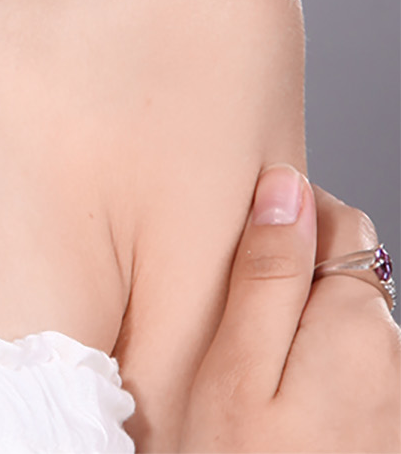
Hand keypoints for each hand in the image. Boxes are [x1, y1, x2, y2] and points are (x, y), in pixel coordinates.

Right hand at [181, 165, 400, 451]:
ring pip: (352, 334)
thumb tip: (284, 185)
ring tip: (250, 378)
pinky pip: (359, 386)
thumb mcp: (235, 369)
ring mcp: (400, 405)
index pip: (337, 221)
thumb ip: (266, 273)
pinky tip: (280, 418)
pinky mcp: (388, 437)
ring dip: (306, 335)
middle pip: (348, 278)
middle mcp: (398, 357)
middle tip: (230, 318)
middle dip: (296, 278)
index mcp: (359, 324)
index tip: (234, 234)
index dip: (283, 214)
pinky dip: (321, 383)